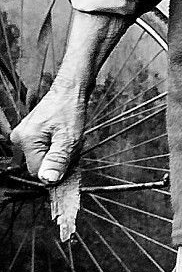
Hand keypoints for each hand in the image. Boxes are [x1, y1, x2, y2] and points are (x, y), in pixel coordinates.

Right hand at [8, 9, 127, 183]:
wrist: (70, 90)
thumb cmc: (70, 110)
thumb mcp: (69, 139)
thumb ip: (58, 160)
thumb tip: (48, 180)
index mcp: (25, 141)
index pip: (38, 172)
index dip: (56, 169)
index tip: (70, 159)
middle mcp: (20, 138)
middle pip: (40, 164)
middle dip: (58, 160)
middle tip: (70, 144)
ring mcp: (24, 135)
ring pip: (43, 157)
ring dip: (59, 153)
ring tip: (68, 138)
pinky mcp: (30, 134)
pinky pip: (44, 149)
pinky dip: (57, 146)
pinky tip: (63, 136)